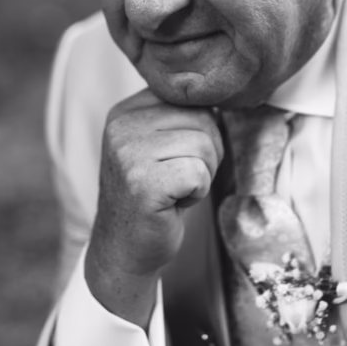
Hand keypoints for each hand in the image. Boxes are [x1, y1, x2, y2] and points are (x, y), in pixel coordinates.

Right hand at [85, 89, 223, 327]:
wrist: (124, 250)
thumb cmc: (153, 198)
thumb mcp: (158, 145)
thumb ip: (178, 117)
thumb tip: (224, 94)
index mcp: (126, 111)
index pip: (189, 98)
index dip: (200, 130)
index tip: (178, 158)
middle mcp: (122, 125)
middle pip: (202, 117)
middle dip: (207, 153)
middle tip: (180, 179)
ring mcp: (128, 153)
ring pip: (205, 143)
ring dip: (203, 174)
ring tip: (176, 190)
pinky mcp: (142, 182)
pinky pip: (199, 172)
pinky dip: (198, 192)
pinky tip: (174, 203)